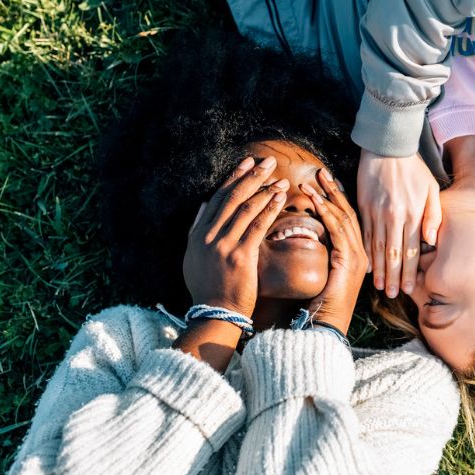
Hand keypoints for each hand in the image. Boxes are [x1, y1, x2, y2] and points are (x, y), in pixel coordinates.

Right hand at [183, 156, 288, 318]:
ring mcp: (223, 245)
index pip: (218, 198)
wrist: (216, 313)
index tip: (247, 163)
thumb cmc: (208, 287)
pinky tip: (280, 197)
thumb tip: (204, 204)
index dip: (233, 178)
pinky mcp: (240, 255)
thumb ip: (198, 229)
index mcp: (198, 234)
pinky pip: (257, 225)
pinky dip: (269, 208)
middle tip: (268, 162)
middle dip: (251, 176)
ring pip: (246, 208)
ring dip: (265, 190)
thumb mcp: (193, 257)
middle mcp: (208, 236)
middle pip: (232, 197)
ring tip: (280, 179)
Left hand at [300, 169, 367, 334]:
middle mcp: (362, 254)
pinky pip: (337, 230)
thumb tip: (308, 239)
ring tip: (313, 180)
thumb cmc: (319, 306)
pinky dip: (325, 213)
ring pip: (343, 218)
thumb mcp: (322, 275)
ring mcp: (358, 256)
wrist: (325, 327)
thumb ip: (322, 256)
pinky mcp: (348, 260)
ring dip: (327, 197)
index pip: (348, 220)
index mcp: (357, 256)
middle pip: (349, 214)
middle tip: (321, 172)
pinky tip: (314, 200)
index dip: (337, 199)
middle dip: (334, 191)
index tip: (325, 182)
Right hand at [357, 149, 440, 297]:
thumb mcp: (431, 189)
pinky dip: (366, 252)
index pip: (411, 251)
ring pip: (377, 248)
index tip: (408, 288)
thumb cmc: (413, 168)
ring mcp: (376, 213)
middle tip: (391, 295)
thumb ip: (433, 215)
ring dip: (378, 269)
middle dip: (392, 277)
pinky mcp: (363, 207)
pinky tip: (366, 265)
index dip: (409, 272)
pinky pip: (364, 234)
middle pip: (393, 254)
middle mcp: (393, 217)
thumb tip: (431, 240)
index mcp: (412, 214)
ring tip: (378, 287)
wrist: (387, 147)